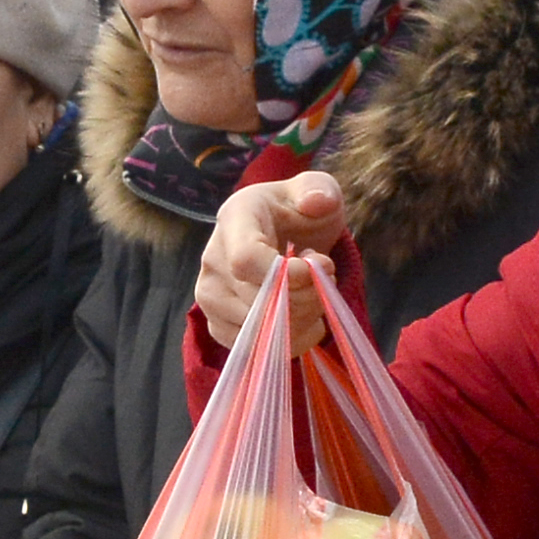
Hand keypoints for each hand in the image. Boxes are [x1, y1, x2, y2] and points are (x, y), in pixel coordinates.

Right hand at [197, 172, 348, 350]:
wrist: (284, 234)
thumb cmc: (300, 211)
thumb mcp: (318, 190)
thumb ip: (320, 190)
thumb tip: (316, 203)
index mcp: (234, 219)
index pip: (245, 259)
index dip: (286, 274)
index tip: (321, 265)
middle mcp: (212, 258)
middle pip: (257, 300)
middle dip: (306, 298)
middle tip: (327, 279)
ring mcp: (211, 295)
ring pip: (258, 329)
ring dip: (301, 320)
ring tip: (313, 294)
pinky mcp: (218, 323)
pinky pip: (254, 348)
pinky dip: (291, 341)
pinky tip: (305, 318)